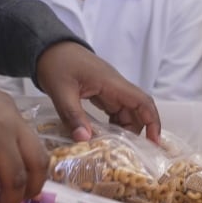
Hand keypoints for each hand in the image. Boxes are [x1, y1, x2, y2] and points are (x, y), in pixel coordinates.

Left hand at [36, 42, 160, 143]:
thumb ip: (72, 115)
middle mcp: (115, 86)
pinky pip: (114, 111)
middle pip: (137, 111)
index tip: (154, 142)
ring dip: (123, 131)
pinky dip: (112, 126)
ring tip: (114, 151)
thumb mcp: (60, 91)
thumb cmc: (56, 63)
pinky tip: (104, 138)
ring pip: (126, 113)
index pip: (142, 101)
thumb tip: (84, 140)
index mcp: (111, 83)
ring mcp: (109, 90)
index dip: (152, 122)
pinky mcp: (101, 93)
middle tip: (127, 155)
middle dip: (136, 132)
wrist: (48, 47)